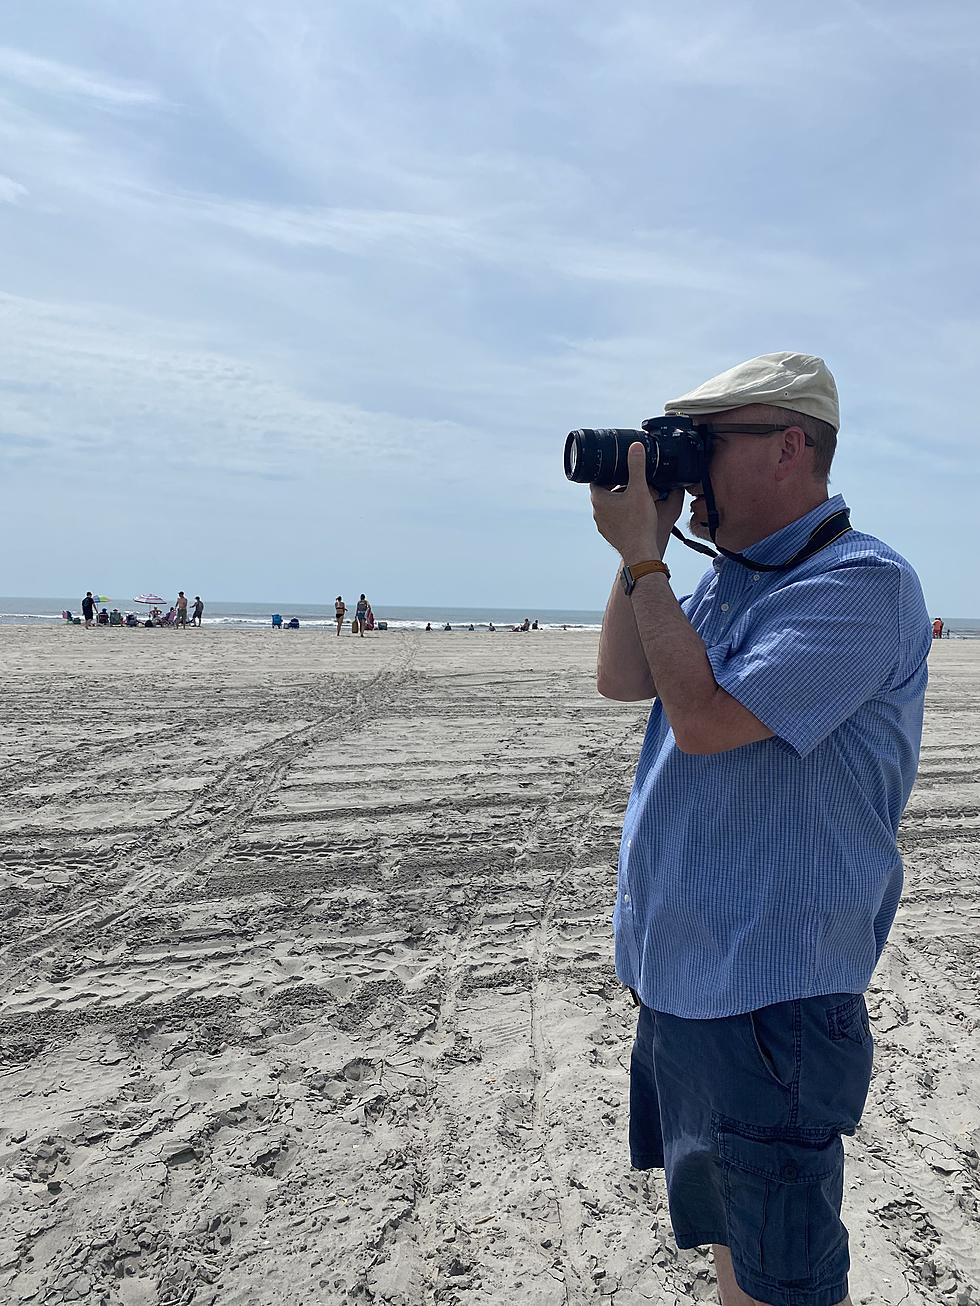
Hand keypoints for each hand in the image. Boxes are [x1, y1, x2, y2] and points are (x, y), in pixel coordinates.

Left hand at [590, 442, 684, 560]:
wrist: (640, 551)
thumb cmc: (639, 522)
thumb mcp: (640, 490)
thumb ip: (637, 467)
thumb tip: (635, 447)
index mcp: (598, 499)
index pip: (596, 479)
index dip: (606, 471)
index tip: (615, 466)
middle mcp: (596, 512)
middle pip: (602, 491)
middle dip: (614, 483)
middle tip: (628, 477)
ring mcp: (602, 524)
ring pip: (608, 506)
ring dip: (618, 498)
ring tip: (633, 493)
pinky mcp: (610, 533)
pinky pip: (613, 518)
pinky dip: (621, 512)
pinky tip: (633, 511)